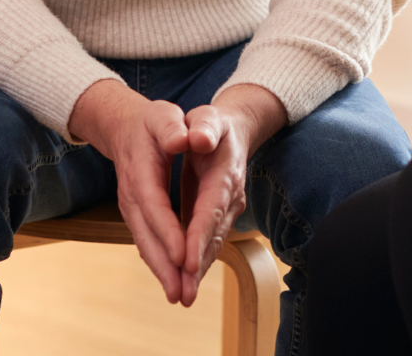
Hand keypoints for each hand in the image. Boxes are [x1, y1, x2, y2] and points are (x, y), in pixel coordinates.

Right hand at [69, 80, 192, 301]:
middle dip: (164, 265)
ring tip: (180, 296)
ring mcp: (132, 207)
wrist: (126, 127)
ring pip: (146, 244)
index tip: (183, 256)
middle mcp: (133, 194)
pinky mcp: (139, 215)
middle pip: (147, 234)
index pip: (155, 205)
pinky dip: (161, 263)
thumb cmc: (153, 121)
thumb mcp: (164, 116)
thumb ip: (173, 127)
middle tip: (181, 293)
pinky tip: (174, 281)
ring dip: (162, 271)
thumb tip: (184, 140)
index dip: (169, 232)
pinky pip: (149, 242)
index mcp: (142, 170)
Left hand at [176, 84, 285, 304]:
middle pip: (213, 234)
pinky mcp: (218, 217)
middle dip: (197, 264)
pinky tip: (181, 281)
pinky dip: (195, 262)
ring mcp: (227, 208)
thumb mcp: (207, 116)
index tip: (187, 262)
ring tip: (180, 296)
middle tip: (182, 293)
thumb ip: (204, 126)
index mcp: (224, 171)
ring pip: (211, 244)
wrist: (230, 131)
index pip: (210, 207)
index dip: (199, 234)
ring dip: (196, 271)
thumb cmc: (212, 123)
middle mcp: (230, 195)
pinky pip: (207, 242)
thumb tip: (197, 139)